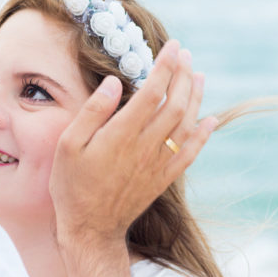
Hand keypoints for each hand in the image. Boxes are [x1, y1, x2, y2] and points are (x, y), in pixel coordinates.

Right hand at [50, 39, 216, 243]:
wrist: (90, 229)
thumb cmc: (72, 184)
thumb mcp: (68, 145)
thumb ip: (93, 112)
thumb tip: (115, 82)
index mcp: (121, 135)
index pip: (151, 93)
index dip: (164, 68)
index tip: (171, 47)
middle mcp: (145, 147)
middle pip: (174, 104)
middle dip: (182, 75)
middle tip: (184, 53)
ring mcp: (158, 164)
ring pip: (186, 125)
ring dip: (195, 98)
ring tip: (198, 75)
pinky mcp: (163, 179)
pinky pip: (190, 153)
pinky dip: (203, 135)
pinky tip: (210, 120)